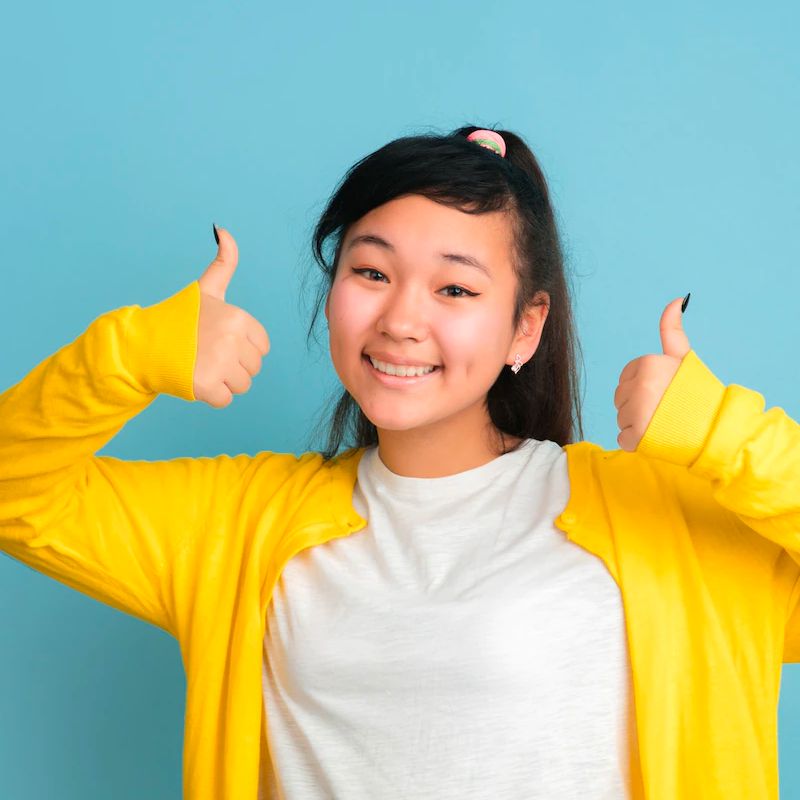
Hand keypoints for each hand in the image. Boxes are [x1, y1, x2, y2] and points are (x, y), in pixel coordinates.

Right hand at [193, 225, 269, 408]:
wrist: (142, 345)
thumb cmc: (178, 319)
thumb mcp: (206, 289)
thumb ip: (224, 263)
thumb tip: (223, 229)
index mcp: (239, 319)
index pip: (262, 347)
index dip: (242, 347)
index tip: (220, 339)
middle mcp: (233, 340)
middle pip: (253, 368)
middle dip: (233, 365)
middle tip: (207, 354)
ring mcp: (220, 364)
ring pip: (242, 386)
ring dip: (224, 381)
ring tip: (201, 366)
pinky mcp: (207, 387)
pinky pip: (226, 400)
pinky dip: (212, 396)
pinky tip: (196, 380)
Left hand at [613, 295, 690, 451]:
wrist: (717, 428)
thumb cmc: (699, 392)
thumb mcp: (683, 357)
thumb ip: (672, 330)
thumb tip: (677, 298)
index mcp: (648, 364)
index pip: (625, 379)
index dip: (643, 388)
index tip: (664, 392)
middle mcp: (641, 385)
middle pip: (620, 399)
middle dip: (638, 406)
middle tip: (665, 408)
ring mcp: (638, 411)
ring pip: (622, 420)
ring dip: (638, 425)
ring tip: (664, 422)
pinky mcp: (639, 436)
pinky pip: (624, 440)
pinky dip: (638, 443)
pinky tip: (658, 437)